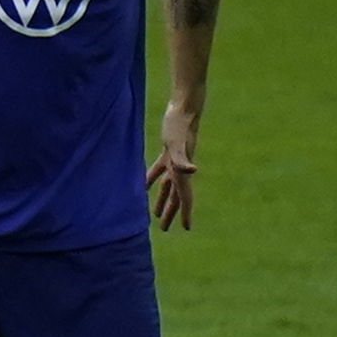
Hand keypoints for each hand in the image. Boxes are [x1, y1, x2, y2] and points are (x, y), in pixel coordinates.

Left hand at [147, 108, 200, 229]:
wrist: (185, 107)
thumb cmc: (180, 124)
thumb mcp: (177, 144)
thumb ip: (182, 159)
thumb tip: (192, 171)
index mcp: (182, 170)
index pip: (185, 196)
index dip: (185, 213)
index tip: (186, 228)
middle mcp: (180, 168)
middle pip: (176, 195)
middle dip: (171, 212)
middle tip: (165, 228)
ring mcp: (174, 159)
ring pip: (167, 185)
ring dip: (162, 199)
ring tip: (155, 213)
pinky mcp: (168, 150)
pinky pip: (159, 169)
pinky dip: (151, 179)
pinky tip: (143, 186)